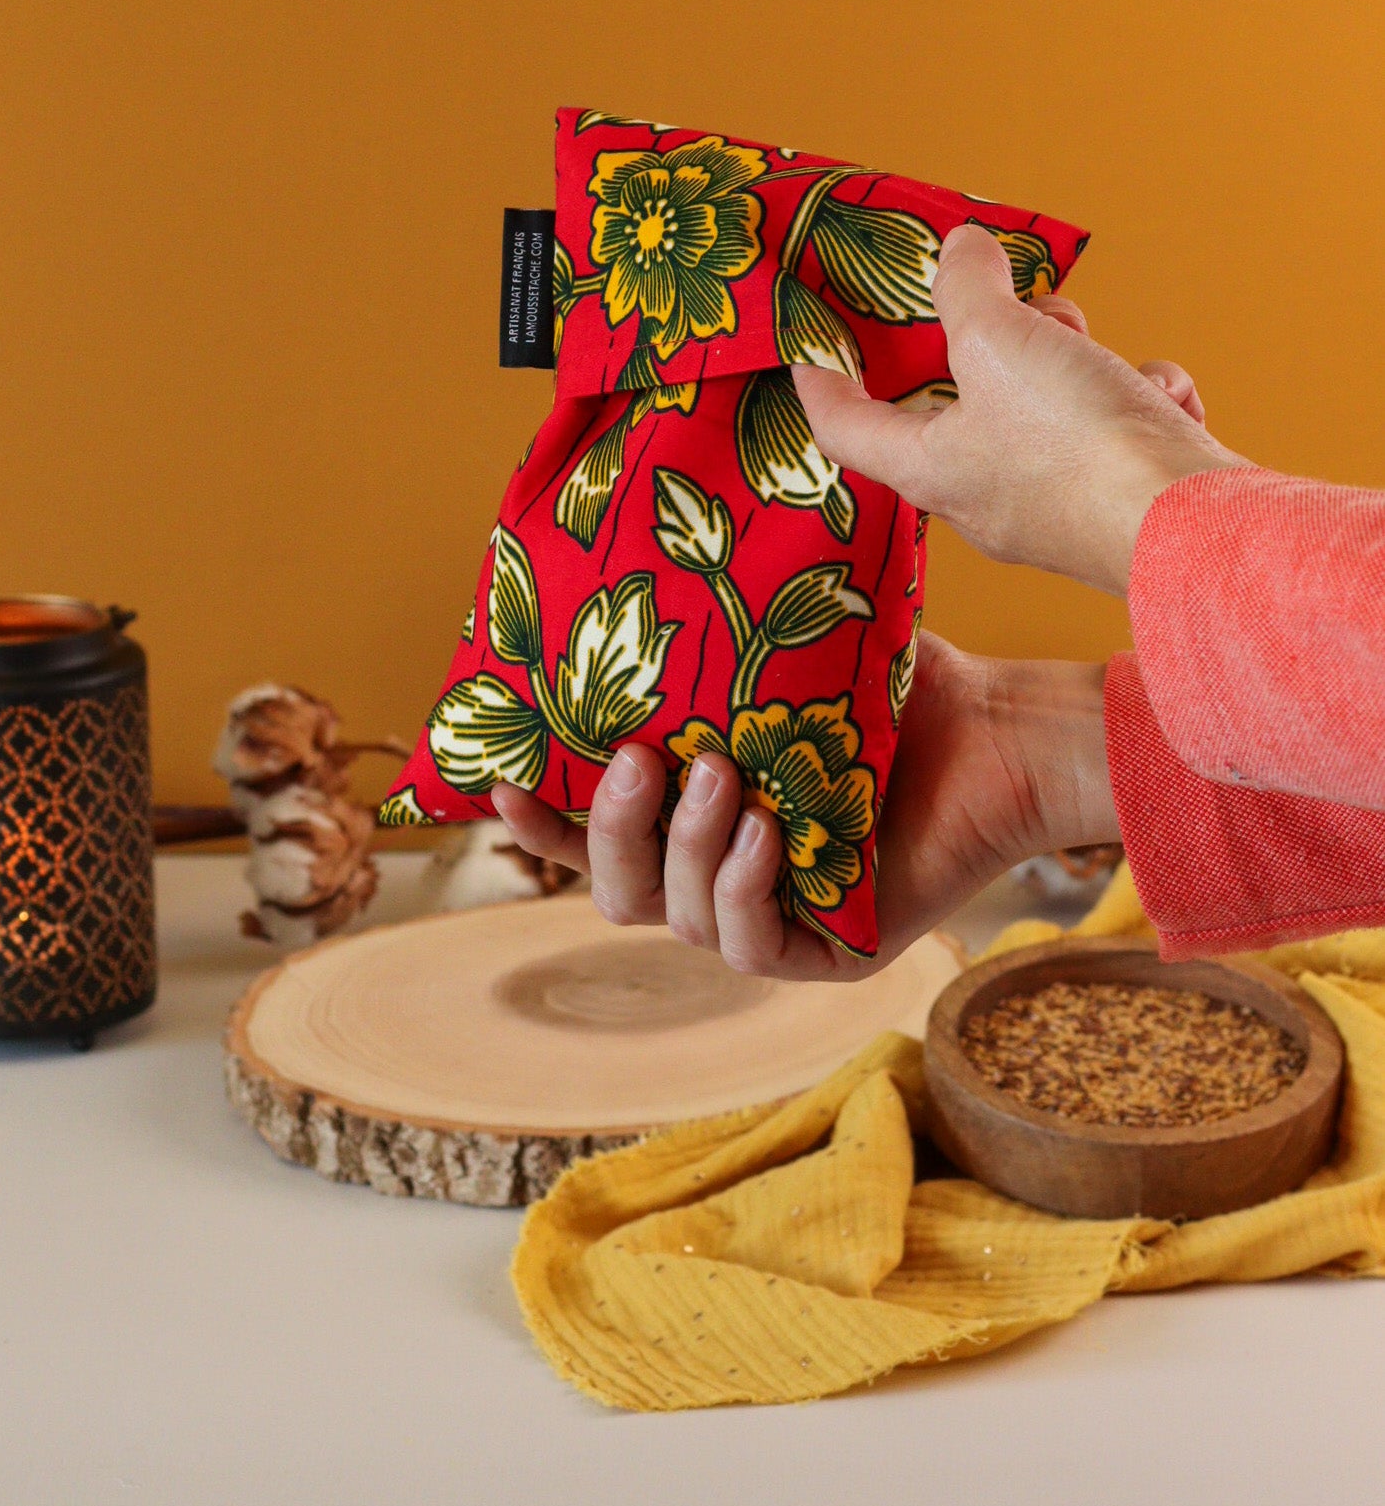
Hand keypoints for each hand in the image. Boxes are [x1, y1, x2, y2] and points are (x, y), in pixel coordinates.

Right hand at [490, 632, 1118, 979]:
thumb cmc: (892, 690)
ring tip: (719, 777)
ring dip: (684, 848)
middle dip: (613, 831)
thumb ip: (700, 642)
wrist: (1001, 729)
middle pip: (618, 892)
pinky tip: (761, 837)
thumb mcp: (777, 660)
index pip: (595, 841)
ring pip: (676, 917)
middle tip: (643, 760)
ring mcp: (774, 921)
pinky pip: (751, 945)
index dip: (543, 826)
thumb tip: (623, 552)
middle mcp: (723, 876)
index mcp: (697, 819)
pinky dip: (741, 890)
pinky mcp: (831, 953)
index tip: (503, 785)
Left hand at [794, 224, 1240, 596]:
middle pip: (962, 402)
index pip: (846, 426)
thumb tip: (958, 248)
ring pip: (1046, 407)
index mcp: (931, 470)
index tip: (806, 350)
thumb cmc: (1079, 445)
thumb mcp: (1000, 338)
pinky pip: (1113, 430)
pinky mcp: (1117, 503)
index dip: (820, 383)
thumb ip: (966, 286)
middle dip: (998, 341)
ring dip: (1078, 361)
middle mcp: (983, 499)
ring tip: (1106, 359)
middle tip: (1029, 312)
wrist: (1196, 524)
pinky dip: (1139, 400)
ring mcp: (1053, 508)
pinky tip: (1162, 399)